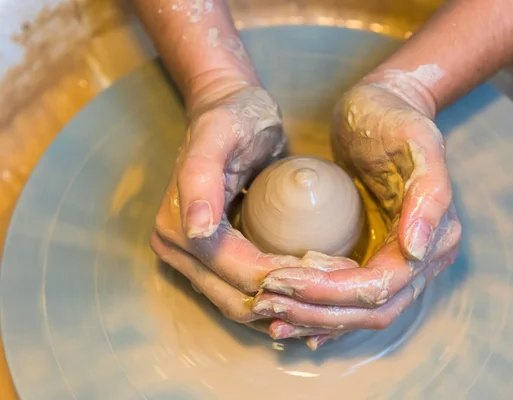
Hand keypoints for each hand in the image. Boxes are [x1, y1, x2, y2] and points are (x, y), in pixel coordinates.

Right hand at [152, 78, 358, 346]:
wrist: (227, 110)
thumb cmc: (231, 117)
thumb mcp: (219, 134)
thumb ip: (200, 176)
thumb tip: (195, 232)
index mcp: (175, 227)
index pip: (235, 271)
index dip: (282, 277)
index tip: (329, 269)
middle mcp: (177, 251)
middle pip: (236, 299)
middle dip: (286, 300)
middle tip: (335, 285)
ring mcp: (192, 261)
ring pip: (241, 306)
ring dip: (284, 307)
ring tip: (327, 289)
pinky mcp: (211, 262)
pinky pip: (245, 294)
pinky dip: (278, 298)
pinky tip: (310, 288)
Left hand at [253, 72, 461, 337]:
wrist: (379, 106)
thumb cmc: (392, 116)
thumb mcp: (415, 140)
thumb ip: (429, 193)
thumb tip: (416, 252)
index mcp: (435, 237)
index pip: (382, 286)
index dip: (331, 292)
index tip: (281, 281)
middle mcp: (422, 259)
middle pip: (369, 309)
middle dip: (317, 312)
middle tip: (268, 303)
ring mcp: (397, 261)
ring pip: (357, 312)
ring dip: (313, 319)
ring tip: (270, 315)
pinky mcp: (373, 256)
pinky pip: (349, 298)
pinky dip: (320, 312)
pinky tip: (290, 317)